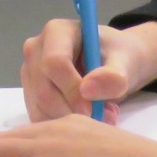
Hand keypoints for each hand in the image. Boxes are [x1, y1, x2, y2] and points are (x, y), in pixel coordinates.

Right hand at [22, 18, 156, 121]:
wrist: (116, 63)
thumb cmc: (121, 57)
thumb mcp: (126, 63)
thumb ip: (113, 75)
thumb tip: (88, 89)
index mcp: (57, 31)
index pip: (54, 63)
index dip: (71, 90)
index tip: (93, 109)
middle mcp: (36, 49)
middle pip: (43, 90)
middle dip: (72, 111)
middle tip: (104, 118)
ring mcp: (30, 71)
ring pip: (40, 108)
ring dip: (70, 120)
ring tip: (101, 116)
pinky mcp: (31, 92)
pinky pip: (40, 117)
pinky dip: (63, 125)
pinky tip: (86, 118)